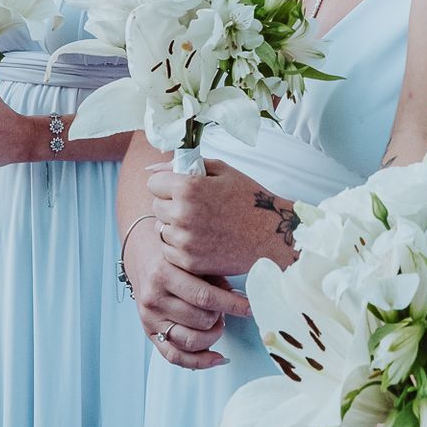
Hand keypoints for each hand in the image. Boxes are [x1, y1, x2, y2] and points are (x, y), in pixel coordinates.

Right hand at [122, 217, 250, 370]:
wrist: (143, 258)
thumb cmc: (174, 257)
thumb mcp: (193, 258)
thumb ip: (215, 277)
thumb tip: (240, 299)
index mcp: (164, 273)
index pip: (205, 297)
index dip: (232, 305)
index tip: (250, 308)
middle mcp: (154, 298)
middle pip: (200, 321)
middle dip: (220, 317)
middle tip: (223, 308)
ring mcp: (150, 318)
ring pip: (191, 341)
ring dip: (213, 335)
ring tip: (216, 322)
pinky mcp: (150, 333)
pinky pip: (176, 357)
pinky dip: (200, 362)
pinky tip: (217, 357)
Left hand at [147, 158, 295, 278]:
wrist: (273, 236)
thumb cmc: (250, 200)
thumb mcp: (222, 171)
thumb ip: (185, 165)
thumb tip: (153, 168)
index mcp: (189, 187)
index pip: (153, 183)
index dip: (167, 184)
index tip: (181, 189)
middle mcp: (182, 214)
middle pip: (156, 206)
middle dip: (170, 205)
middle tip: (195, 208)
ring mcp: (185, 240)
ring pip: (161, 229)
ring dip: (174, 227)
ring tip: (200, 225)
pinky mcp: (189, 262)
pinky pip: (168, 251)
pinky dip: (180, 246)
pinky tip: (201, 240)